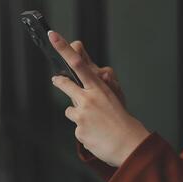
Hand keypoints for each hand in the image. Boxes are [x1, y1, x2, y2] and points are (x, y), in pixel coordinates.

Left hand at [49, 31, 149, 166]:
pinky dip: (84, 130)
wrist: (128, 144)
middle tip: (56, 79)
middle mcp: (88, 100)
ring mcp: (82, 116)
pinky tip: (96, 134)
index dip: (65, 49)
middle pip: (65, 84)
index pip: (79, 65)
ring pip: (70, 110)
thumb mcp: (114, 98)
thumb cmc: (122, 120)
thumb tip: (92, 82)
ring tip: (94, 122)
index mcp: (99, 89)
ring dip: (78, 114)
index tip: (54, 37)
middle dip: (59, 81)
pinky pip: (77, 128)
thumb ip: (100, 89)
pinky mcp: (79, 131)